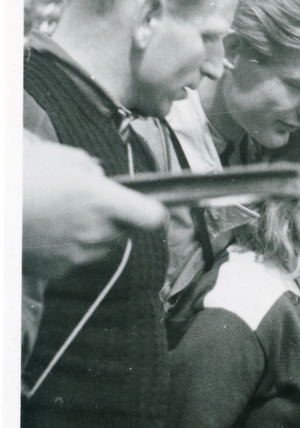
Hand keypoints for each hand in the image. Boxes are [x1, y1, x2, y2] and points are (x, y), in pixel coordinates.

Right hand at [23, 135, 167, 281]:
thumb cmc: (18, 180)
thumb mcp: (53, 156)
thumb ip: (86, 165)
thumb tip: (99, 175)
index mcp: (100, 200)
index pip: (152, 216)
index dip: (152, 210)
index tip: (147, 205)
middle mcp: (96, 231)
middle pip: (126, 230)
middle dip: (113, 217)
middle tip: (84, 204)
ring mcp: (78, 254)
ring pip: (102, 246)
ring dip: (91, 234)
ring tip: (58, 217)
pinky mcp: (59, 270)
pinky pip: (76, 259)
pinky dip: (67, 249)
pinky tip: (45, 233)